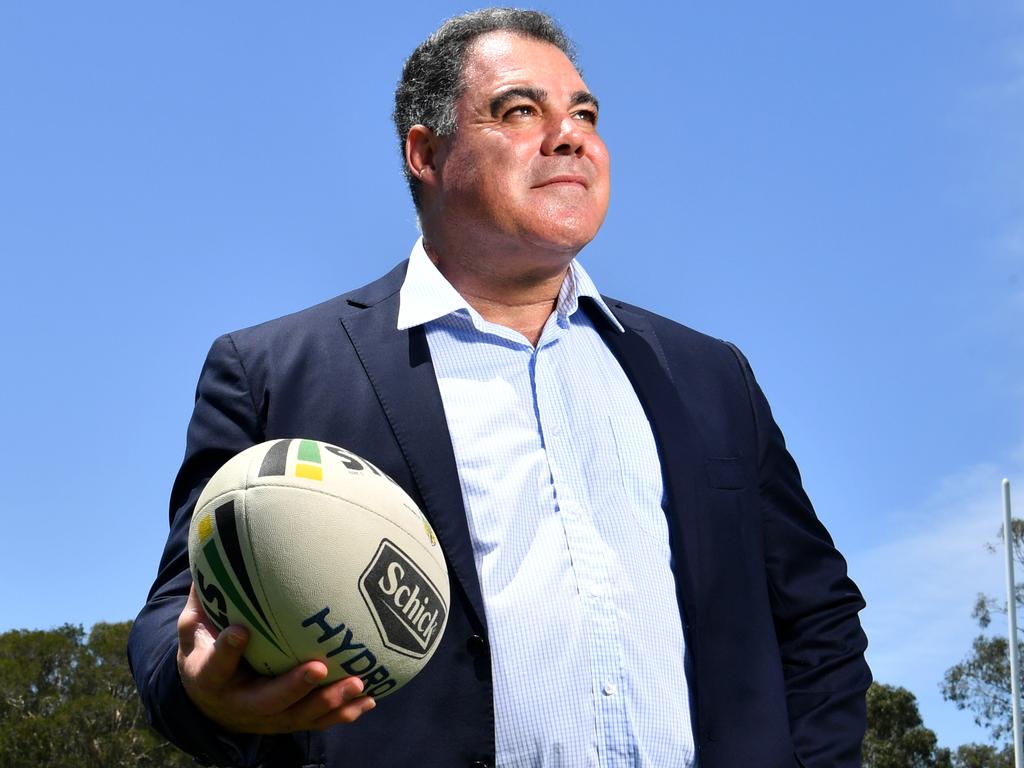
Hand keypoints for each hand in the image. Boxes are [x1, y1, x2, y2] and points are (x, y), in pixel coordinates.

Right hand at [176, 584, 375, 733]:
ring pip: (299, 715)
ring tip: (359, 683)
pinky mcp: (288, 722)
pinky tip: (368, 698)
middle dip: (295, 686)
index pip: (215, 667)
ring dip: (329, 702)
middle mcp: (239, 703)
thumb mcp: (192, 627)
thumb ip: (203, 597)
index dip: (226, 652)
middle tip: (319, 667)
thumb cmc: (205, 649)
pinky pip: (317, 721)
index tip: (240, 630)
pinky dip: (343, 712)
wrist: (209, 700)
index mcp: (210, 678)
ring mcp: (266, 718)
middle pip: (267, 701)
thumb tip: (212, 548)